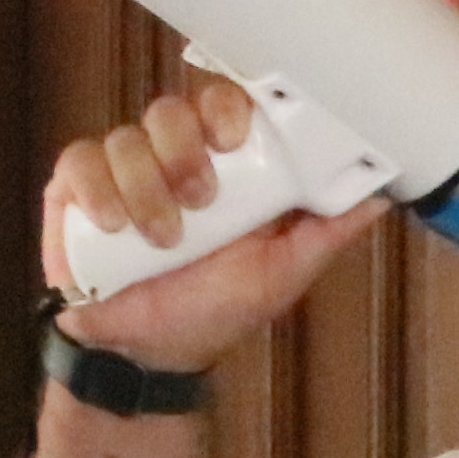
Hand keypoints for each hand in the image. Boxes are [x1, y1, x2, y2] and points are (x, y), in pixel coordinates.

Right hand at [42, 76, 387, 380]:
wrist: (149, 354)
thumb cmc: (214, 308)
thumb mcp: (281, 274)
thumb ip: (326, 232)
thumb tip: (382, 196)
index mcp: (224, 164)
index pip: (224, 103)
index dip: (229, 107)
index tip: (237, 135)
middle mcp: (171, 156)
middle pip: (171, 110)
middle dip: (186, 151)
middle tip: (201, 200)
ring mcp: (122, 169)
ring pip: (127, 138)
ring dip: (146, 188)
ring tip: (163, 240)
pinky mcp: (76, 189)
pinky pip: (80, 162)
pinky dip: (99, 194)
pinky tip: (113, 227)